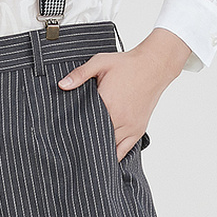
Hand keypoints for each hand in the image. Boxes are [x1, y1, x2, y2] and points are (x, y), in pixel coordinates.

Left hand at [57, 29, 190, 159]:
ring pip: (110, 149)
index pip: (85, 125)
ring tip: (85, 151)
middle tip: (72, 144)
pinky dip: (114, 155)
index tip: (65, 134)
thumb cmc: (127, 64)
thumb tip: (62, 85)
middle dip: (84, 142)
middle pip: (96, 140)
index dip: (74, 131)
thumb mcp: (100, 62)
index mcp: (107, 103)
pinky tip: (104, 154)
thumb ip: (80, 74)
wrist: (153, 66)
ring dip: (98, 149)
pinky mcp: (138, 130)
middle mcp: (119, 118)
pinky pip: (124, 150)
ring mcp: (130, 127)